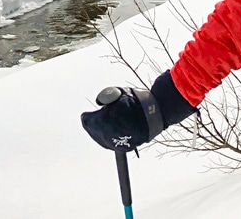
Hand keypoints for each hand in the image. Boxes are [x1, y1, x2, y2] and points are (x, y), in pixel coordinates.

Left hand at [80, 71, 196, 151]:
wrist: (154, 114)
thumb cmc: (136, 101)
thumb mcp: (118, 93)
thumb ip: (105, 97)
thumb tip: (99, 104)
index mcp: (103, 120)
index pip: (87, 121)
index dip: (86, 117)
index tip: (86, 115)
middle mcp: (107, 133)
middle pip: (92, 131)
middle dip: (91, 125)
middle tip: (91, 121)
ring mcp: (116, 142)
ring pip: (101, 140)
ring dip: (98, 133)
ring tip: (100, 126)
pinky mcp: (125, 147)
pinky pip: (111, 144)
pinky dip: (108, 138)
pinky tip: (110, 133)